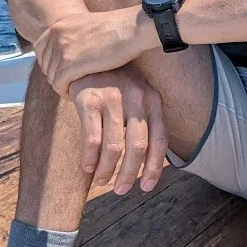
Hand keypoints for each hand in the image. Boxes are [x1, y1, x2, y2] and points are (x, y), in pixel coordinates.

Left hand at [34, 8, 149, 96]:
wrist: (131, 28)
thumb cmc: (119, 29)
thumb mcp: (87, 26)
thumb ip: (73, 37)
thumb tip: (68, 53)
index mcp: (59, 24)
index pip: (40, 48)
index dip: (50, 63)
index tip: (63, 71)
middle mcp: (56, 34)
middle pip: (45, 64)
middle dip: (56, 76)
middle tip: (71, 83)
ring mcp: (61, 49)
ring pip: (52, 77)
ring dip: (62, 86)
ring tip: (75, 89)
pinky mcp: (69, 64)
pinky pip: (59, 84)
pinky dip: (65, 92)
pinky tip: (75, 94)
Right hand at [69, 68, 167, 193]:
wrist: (87, 56)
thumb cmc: (116, 85)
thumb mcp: (138, 97)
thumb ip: (145, 123)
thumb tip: (147, 165)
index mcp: (153, 99)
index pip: (160, 139)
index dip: (154, 167)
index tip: (146, 187)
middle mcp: (136, 98)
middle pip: (137, 147)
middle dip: (130, 174)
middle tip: (121, 190)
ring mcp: (112, 98)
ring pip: (114, 147)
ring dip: (108, 171)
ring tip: (103, 182)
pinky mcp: (88, 100)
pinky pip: (92, 139)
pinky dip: (90, 159)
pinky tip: (88, 168)